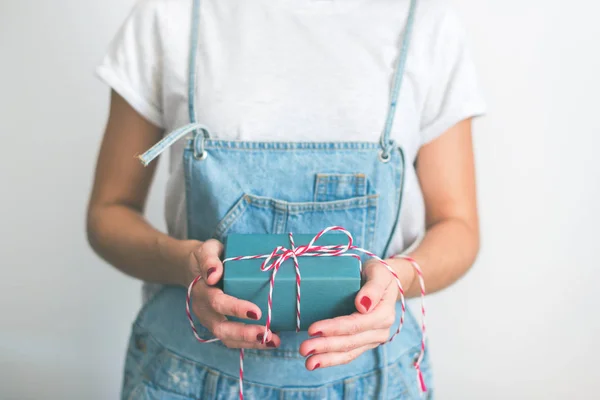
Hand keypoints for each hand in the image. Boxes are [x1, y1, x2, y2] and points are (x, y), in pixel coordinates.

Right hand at [186, 239, 280, 348]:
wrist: (198, 268)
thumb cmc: (208, 257)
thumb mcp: (207, 251)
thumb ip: (209, 260)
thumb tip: (213, 274)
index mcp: (202, 291)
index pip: (218, 303)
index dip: (236, 309)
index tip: (256, 312)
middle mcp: (205, 310)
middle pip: (221, 328)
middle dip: (244, 334)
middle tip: (266, 334)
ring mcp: (212, 320)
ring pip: (227, 339)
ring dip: (250, 343)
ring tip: (273, 341)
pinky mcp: (221, 325)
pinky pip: (233, 339)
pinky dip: (251, 342)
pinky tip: (270, 341)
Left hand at [299, 259, 414, 369]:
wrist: (384, 282)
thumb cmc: (378, 273)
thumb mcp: (379, 272)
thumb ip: (373, 287)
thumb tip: (362, 305)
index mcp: (383, 313)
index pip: (356, 324)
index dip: (335, 328)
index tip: (313, 329)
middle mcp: (381, 330)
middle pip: (350, 341)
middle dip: (326, 346)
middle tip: (303, 348)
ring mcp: (373, 339)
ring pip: (349, 352)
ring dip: (327, 358)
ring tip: (308, 362)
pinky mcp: (364, 343)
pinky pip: (349, 354)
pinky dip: (332, 360)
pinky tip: (316, 362)